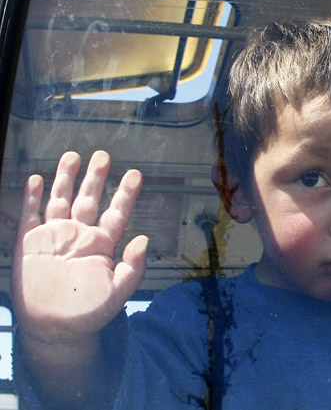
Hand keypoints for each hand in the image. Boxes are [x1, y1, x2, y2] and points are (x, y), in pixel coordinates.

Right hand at [11, 151, 147, 343]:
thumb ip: (133, 266)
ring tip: (73, 156)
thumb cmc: (89, 313)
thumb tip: (145, 240)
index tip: (135, 174)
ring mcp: (55, 237)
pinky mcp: (30, 243)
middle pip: (88, 199)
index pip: (116, 212)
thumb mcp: (119, 292)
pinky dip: (33, 197)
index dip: (125, 193)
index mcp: (102, 244)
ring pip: (61, 200)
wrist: (55, 329)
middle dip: (95, 177)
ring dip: (65, 178)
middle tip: (103, 155)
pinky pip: (31, 215)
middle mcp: (80, 235)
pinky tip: (37, 179)